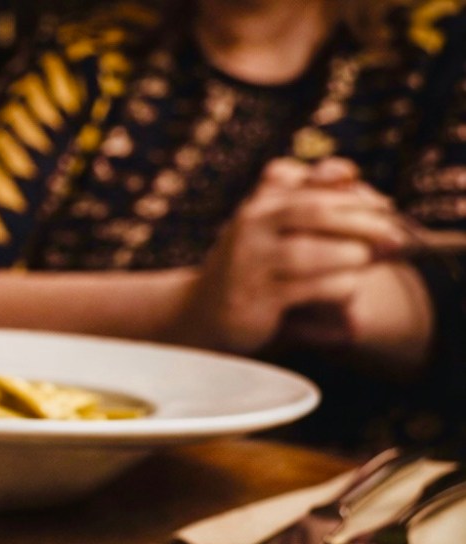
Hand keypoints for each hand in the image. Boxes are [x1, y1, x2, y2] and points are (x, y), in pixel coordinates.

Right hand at [179, 157, 406, 354]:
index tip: (384, 204)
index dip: (350, 186)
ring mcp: (250, 263)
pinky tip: (350, 288)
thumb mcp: (273, 228)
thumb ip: (305, 200)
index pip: (308, 178)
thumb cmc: (251, 270)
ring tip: (368, 261)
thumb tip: (353, 176)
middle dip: (363, 222)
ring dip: (352, 256)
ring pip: (312, 251)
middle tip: (394, 236)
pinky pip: (310, 288)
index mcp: (258, 203)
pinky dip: (340, 287)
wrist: (200, 316)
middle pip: (316, 211)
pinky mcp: (256, 299)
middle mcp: (250, 227)